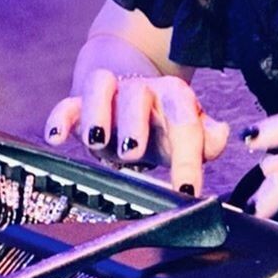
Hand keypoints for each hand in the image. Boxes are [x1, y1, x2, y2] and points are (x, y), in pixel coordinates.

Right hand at [43, 67, 228, 196]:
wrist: (130, 87)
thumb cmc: (161, 121)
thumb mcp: (185, 132)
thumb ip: (206, 138)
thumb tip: (220, 137)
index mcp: (174, 98)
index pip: (186, 123)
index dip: (188, 158)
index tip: (187, 190)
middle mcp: (142, 90)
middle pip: (139, 98)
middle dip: (135, 124)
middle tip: (132, 153)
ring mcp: (110, 93)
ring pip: (101, 87)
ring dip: (98, 114)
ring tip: (96, 141)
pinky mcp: (80, 100)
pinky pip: (67, 103)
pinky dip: (61, 118)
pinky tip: (57, 138)